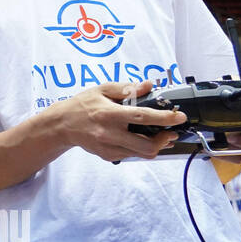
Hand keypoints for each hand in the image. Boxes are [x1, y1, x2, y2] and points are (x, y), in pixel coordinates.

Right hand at [54, 80, 184, 162]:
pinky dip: (140, 148)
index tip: (179, 117)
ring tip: (160, 137)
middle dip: (164, 140)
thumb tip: (148, 85)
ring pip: (141, 154)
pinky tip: (140, 139)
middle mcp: (109, 133)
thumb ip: (126, 88)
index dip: (165, 118)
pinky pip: (131, 155)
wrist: (61, 124)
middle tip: (169, 132)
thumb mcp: (102, 89)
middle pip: (146, 145)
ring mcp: (108, 147)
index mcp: (110, 113)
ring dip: (155, 146)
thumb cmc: (82, 105)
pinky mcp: (107, 155)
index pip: (143, 116)